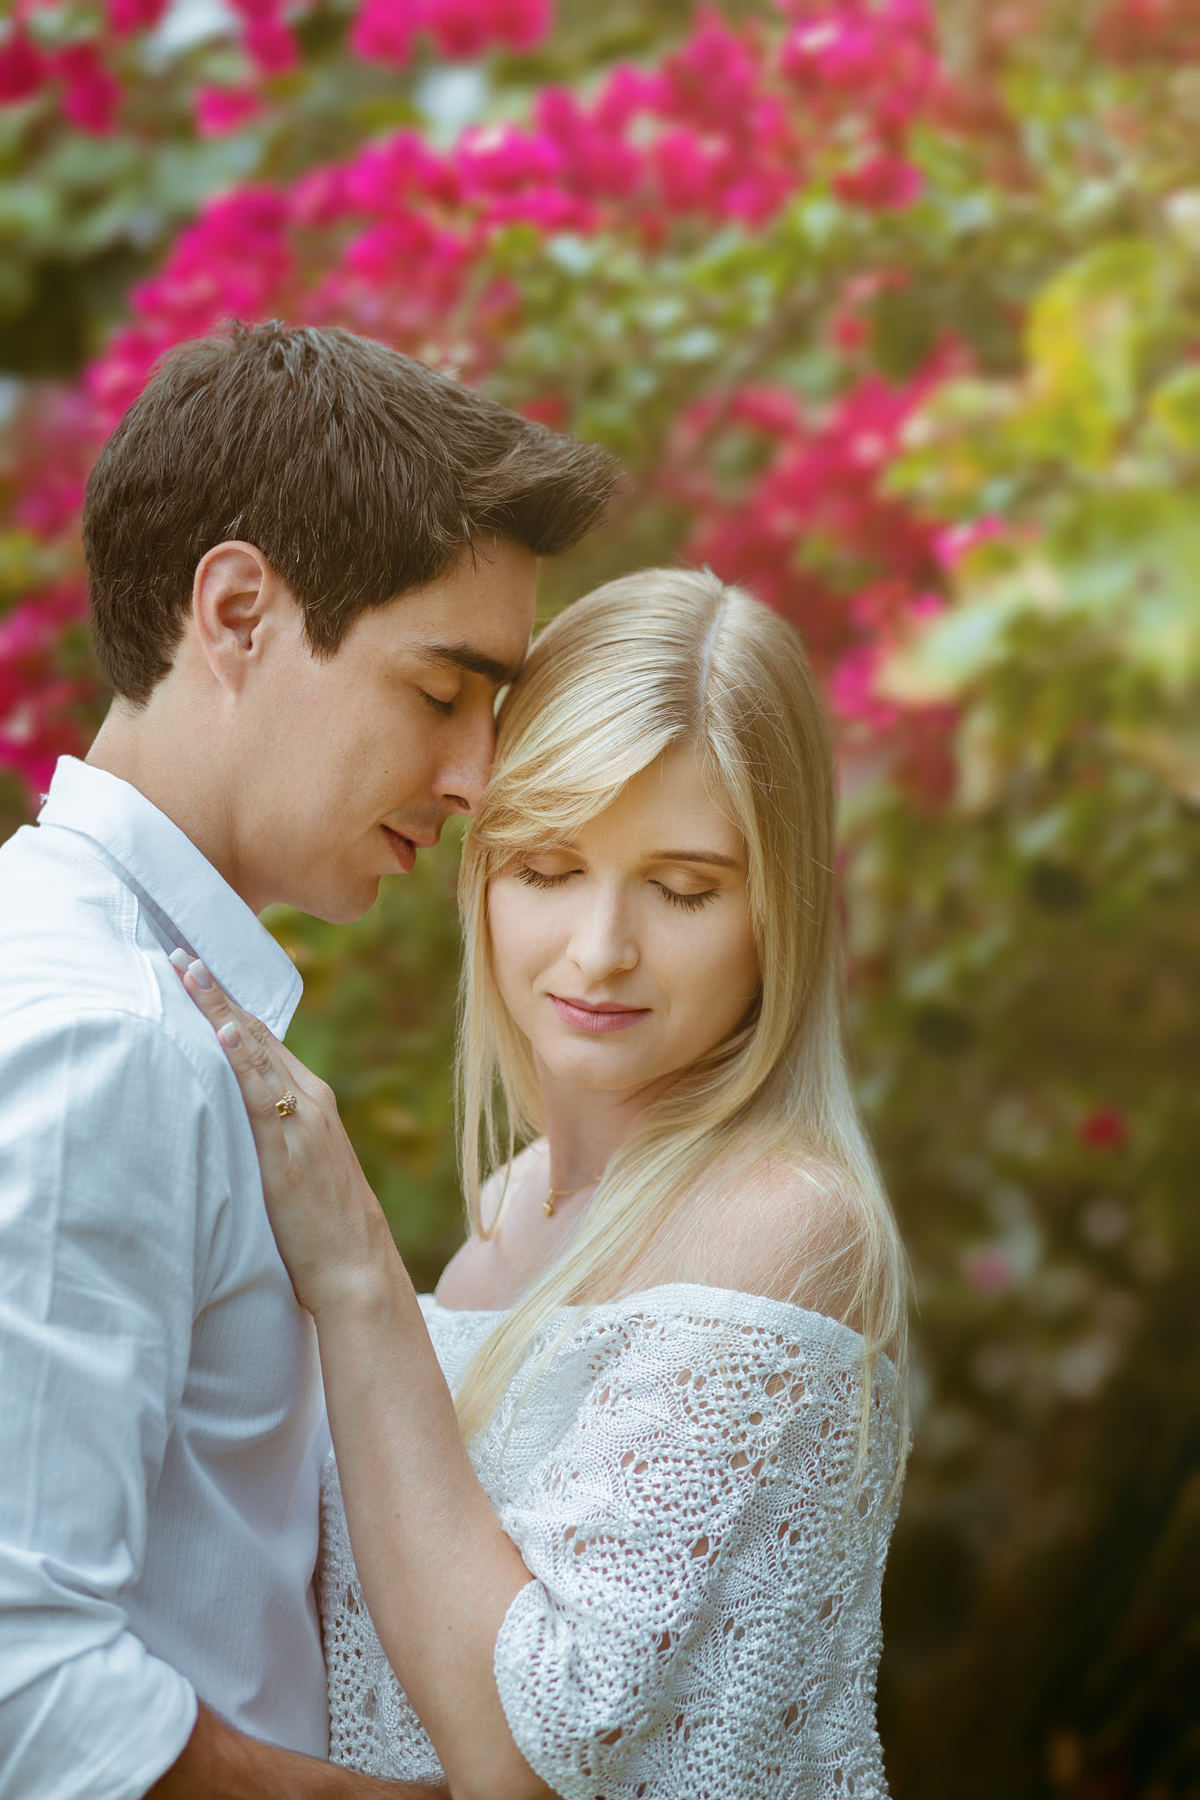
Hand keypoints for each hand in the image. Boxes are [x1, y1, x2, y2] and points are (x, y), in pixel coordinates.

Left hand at [170, 952, 393, 1316]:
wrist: (357, 1269)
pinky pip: (260, 1096)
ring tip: (189, 972)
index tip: (194, 971)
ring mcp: (302, 1122)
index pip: (261, 1041)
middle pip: (255, 1034)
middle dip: (215, 993)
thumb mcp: (295, 1169)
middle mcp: (310, 1100)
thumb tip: (228, 1121)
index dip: (226, 1005)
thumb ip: (269, 1137)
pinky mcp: (288, 1150)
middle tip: (177, 953)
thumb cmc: (322, 1228)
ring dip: (218, 1009)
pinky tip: (221, 1033)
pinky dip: (241, 1060)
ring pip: (255, 1052)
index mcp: (311, 1102)